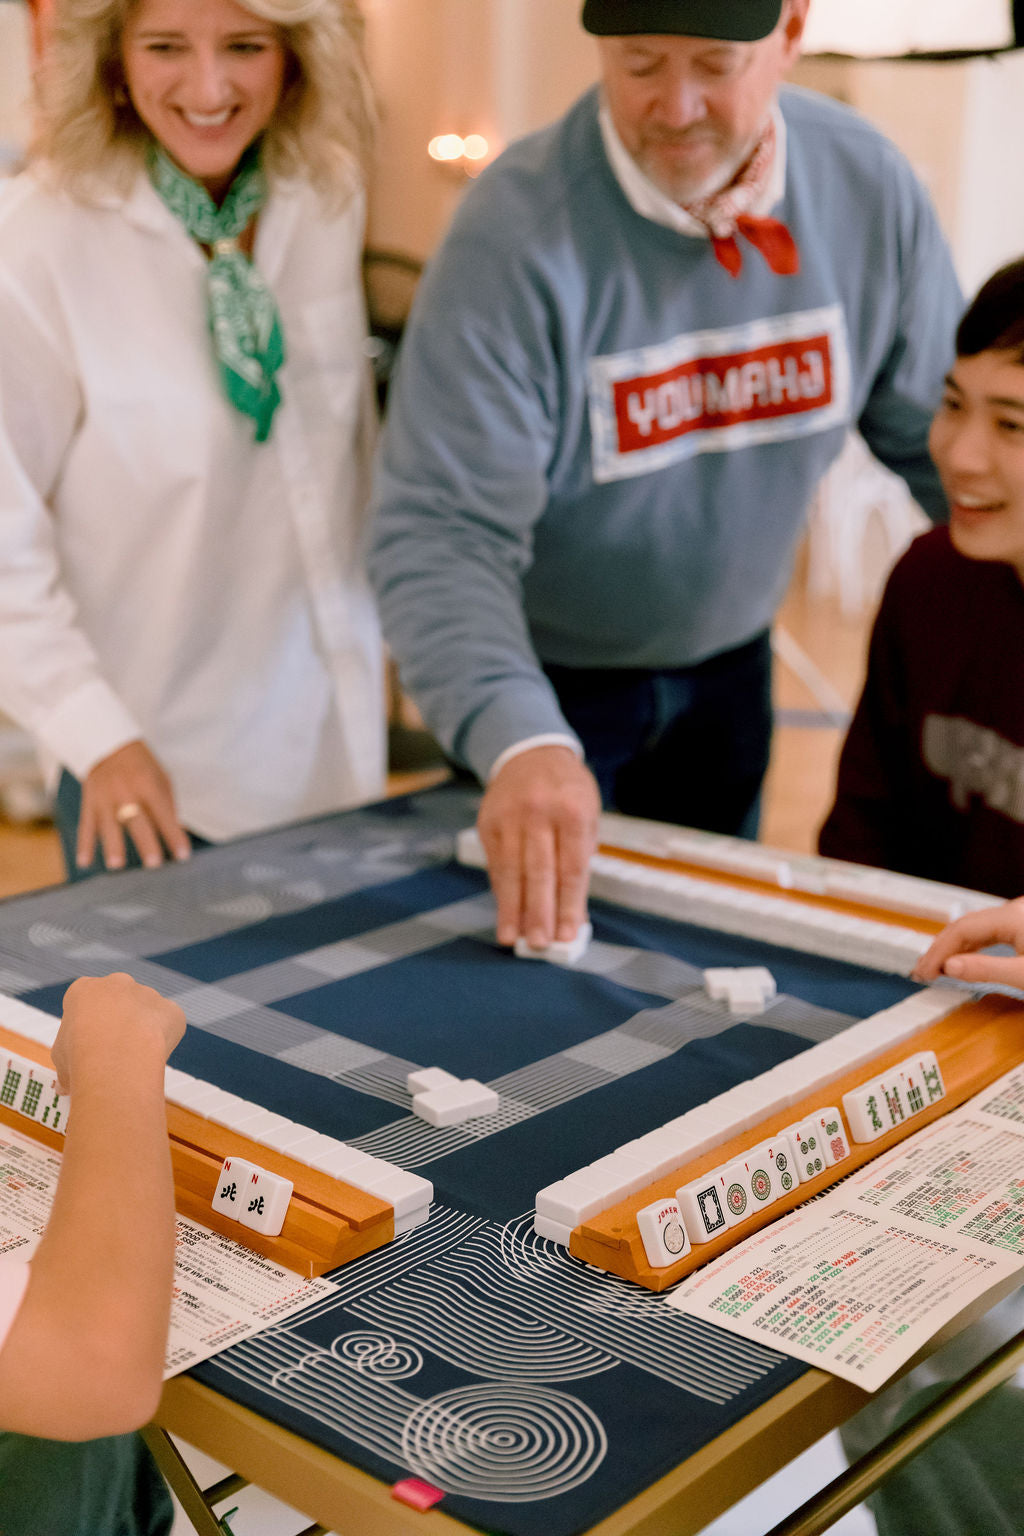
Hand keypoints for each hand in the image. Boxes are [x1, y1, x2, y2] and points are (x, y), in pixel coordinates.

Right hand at [52, 973, 185, 1093]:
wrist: (116, 1057)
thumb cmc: (79, 1056)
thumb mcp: (60, 1060)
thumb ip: (66, 1065)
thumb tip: (65, 1086)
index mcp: (84, 990)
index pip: (85, 1004)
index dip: (85, 1028)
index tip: (86, 1047)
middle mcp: (117, 983)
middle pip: (118, 1002)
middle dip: (116, 1023)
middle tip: (112, 1053)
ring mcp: (147, 994)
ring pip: (145, 1013)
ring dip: (141, 1031)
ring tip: (131, 1061)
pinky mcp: (171, 1010)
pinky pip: (168, 1024)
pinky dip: (163, 1040)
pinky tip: (151, 1059)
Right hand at [77, 739, 191, 871]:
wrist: (107, 744)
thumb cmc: (141, 766)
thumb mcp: (161, 778)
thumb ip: (168, 805)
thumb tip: (178, 833)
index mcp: (148, 784)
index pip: (164, 813)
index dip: (174, 834)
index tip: (183, 855)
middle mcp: (126, 792)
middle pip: (136, 820)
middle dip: (145, 843)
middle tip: (154, 864)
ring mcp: (105, 798)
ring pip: (108, 825)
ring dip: (112, 845)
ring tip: (116, 865)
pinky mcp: (89, 803)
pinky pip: (86, 826)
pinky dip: (84, 845)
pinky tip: (84, 862)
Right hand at [477, 745, 599, 947]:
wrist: (530, 753)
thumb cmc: (566, 790)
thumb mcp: (587, 814)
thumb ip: (580, 858)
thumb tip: (572, 912)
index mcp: (573, 811)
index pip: (572, 868)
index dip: (569, 904)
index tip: (568, 934)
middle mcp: (539, 813)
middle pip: (539, 872)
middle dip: (539, 912)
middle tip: (541, 944)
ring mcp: (509, 818)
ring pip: (511, 871)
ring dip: (512, 909)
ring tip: (513, 937)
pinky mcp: (488, 823)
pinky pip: (495, 863)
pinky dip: (500, 890)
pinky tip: (505, 911)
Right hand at [912, 898, 1023, 988]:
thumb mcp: (1022, 974)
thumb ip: (987, 969)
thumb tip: (950, 967)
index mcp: (1011, 916)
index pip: (962, 930)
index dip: (939, 952)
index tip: (926, 972)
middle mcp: (1012, 912)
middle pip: (965, 926)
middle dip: (941, 949)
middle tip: (923, 970)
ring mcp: (1018, 918)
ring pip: (975, 929)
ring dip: (954, 948)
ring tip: (936, 967)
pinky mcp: (1022, 927)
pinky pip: (988, 933)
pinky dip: (971, 947)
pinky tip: (961, 959)